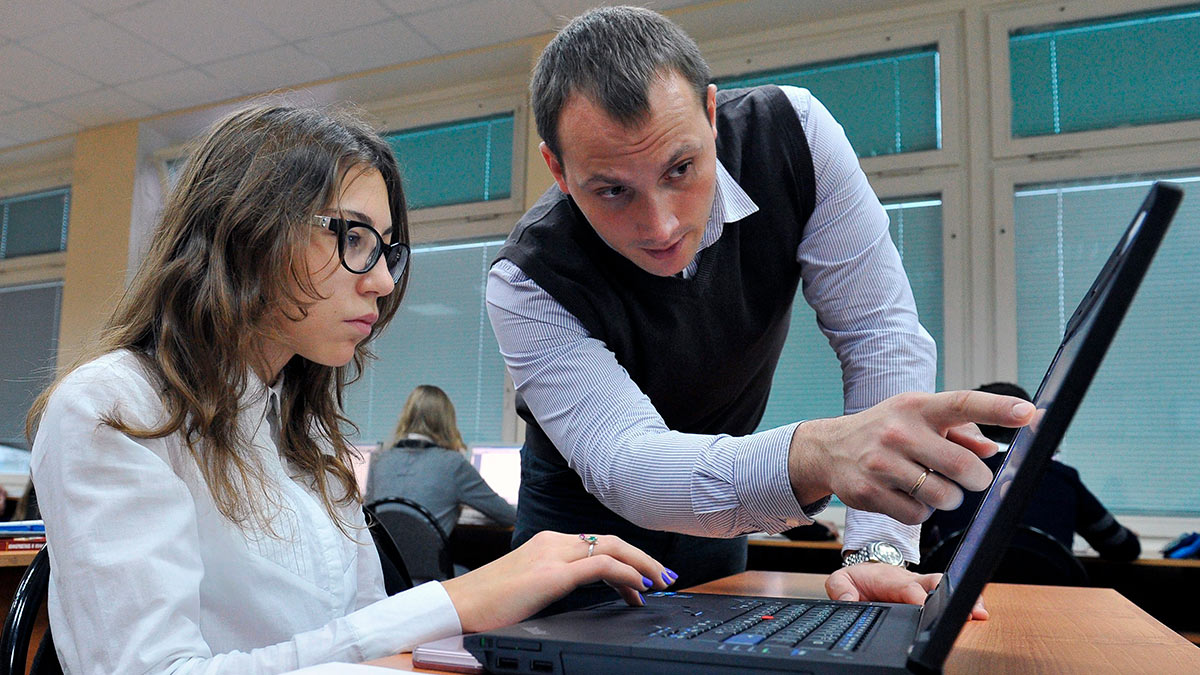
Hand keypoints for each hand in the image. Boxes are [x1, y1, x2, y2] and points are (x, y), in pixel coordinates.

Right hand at [440, 531, 675, 632]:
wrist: (458, 606)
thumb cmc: (488, 603)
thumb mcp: (529, 587)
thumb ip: (554, 582)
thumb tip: (580, 595)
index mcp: (548, 543)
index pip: (597, 544)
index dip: (627, 559)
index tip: (645, 579)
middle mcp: (553, 542)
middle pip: (611, 540)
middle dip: (644, 558)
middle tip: (666, 578)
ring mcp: (553, 554)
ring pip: (612, 548)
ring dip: (643, 564)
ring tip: (661, 583)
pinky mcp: (552, 574)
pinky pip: (602, 566)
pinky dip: (627, 573)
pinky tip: (640, 587)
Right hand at [787, 391, 1035, 523]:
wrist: (828, 449)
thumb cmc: (885, 431)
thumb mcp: (918, 418)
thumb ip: (960, 431)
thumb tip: (990, 450)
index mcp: (917, 407)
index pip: (962, 404)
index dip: (998, 409)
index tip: (1028, 413)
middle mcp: (898, 431)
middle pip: (961, 467)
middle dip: (976, 480)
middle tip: (971, 480)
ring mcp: (881, 462)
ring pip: (943, 497)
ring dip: (947, 499)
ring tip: (931, 486)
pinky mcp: (869, 491)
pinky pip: (917, 515)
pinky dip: (920, 511)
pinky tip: (906, 496)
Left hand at [826, 564, 987, 620]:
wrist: (867, 572)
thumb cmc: (859, 578)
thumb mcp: (841, 580)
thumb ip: (840, 589)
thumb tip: (848, 600)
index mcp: (890, 578)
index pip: (906, 587)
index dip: (916, 596)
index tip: (923, 605)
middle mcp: (911, 581)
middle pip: (933, 582)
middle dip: (946, 594)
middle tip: (962, 608)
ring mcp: (923, 586)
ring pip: (946, 587)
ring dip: (961, 598)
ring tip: (978, 611)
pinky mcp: (930, 594)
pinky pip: (949, 594)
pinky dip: (964, 601)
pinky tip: (978, 611)